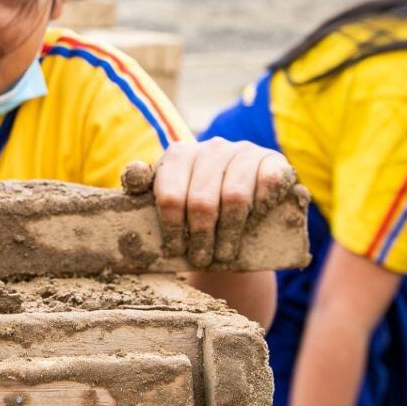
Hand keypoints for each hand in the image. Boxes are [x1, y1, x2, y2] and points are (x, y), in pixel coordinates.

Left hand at [147, 138, 295, 266]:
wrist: (240, 208)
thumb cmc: (194, 208)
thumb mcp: (167, 199)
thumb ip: (143, 187)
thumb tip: (133, 177)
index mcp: (179, 154)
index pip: (170, 194)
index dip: (172, 227)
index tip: (174, 249)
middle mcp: (212, 147)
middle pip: (202, 200)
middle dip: (200, 237)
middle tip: (200, 259)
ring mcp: (244, 151)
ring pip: (235, 197)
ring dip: (229, 233)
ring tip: (224, 255)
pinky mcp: (273, 161)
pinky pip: (269, 184)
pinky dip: (260, 209)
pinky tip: (253, 223)